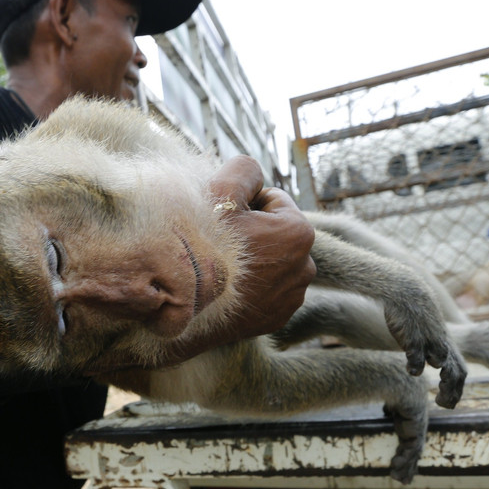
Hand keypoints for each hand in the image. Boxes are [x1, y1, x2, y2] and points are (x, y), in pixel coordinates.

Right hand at [209, 155, 315, 339]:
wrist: (183, 306)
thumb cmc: (203, 245)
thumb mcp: (221, 191)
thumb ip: (244, 169)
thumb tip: (255, 174)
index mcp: (299, 232)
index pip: (271, 199)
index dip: (243, 204)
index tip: (223, 220)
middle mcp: (305, 267)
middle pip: (273, 233)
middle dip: (251, 234)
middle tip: (219, 244)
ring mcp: (292, 297)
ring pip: (271, 262)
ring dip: (252, 260)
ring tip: (222, 269)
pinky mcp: (277, 320)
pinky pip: (266, 291)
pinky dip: (250, 287)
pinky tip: (227, 290)